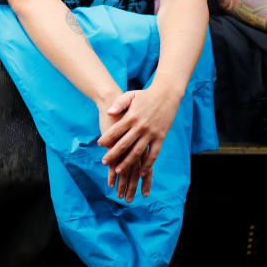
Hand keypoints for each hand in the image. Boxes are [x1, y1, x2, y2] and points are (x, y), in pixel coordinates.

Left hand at [98, 84, 180, 201]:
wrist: (166, 94)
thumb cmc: (145, 95)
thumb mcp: (130, 95)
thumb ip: (119, 103)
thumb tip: (108, 112)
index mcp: (131, 117)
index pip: (115, 131)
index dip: (106, 139)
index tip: (99, 144)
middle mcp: (140, 127)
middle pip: (124, 144)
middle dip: (113, 155)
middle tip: (104, 162)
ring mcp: (151, 133)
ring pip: (137, 152)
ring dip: (127, 163)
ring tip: (118, 171)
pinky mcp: (160, 137)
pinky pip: (154, 154)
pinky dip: (148, 164)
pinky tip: (141, 172)